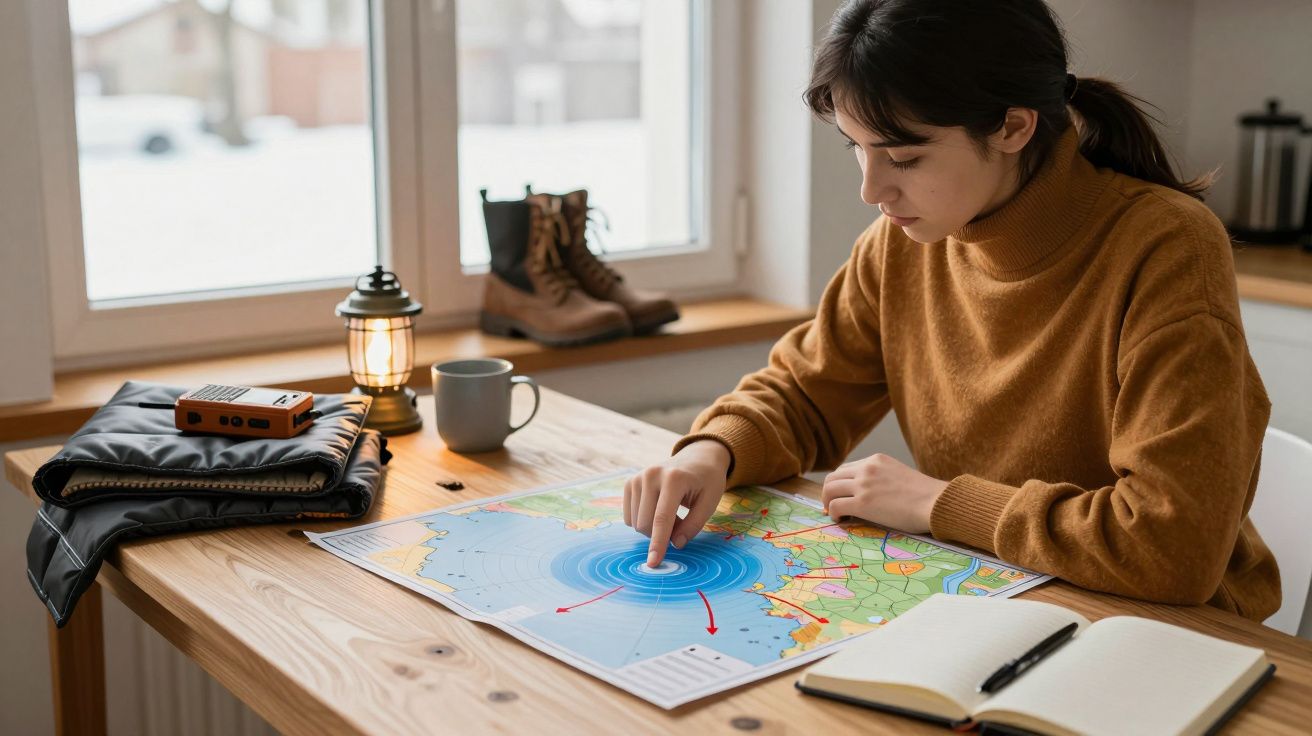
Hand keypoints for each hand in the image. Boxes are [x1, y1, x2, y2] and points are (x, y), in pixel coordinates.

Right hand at [624, 440, 731, 566]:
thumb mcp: (710, 502)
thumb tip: (676, 544)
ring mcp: (637, 477)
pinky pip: (629, 516)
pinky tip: (658, 508)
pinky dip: (644, 520)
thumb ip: (694, 525)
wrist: (697, 458)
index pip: (662, 518)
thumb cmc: (706, 482)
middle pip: (645, 523)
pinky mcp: (630, 482)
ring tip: (672, 513)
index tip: (653, 563)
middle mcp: (651, 475)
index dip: (658, 543)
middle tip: (681, 525)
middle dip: (660, 535)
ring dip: (653, 528)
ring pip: (635, 522)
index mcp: (674, 478)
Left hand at [820, 453, 948, 532]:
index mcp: (876, 459)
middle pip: (833, 477)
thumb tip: (869, 493)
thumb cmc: (925, 495)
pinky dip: (833, 513)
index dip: (839, 483)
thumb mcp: (898, 474)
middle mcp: (866, 468)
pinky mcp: (862, 503)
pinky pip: (836, 506)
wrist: (935, 503)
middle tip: (831, 505)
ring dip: (828, 502)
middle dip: (829, 492)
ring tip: (835, 514)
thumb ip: (881, 478)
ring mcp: (863, 485)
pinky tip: (841, 520)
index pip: (846, 468)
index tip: (839, 495)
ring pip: (830, 490)